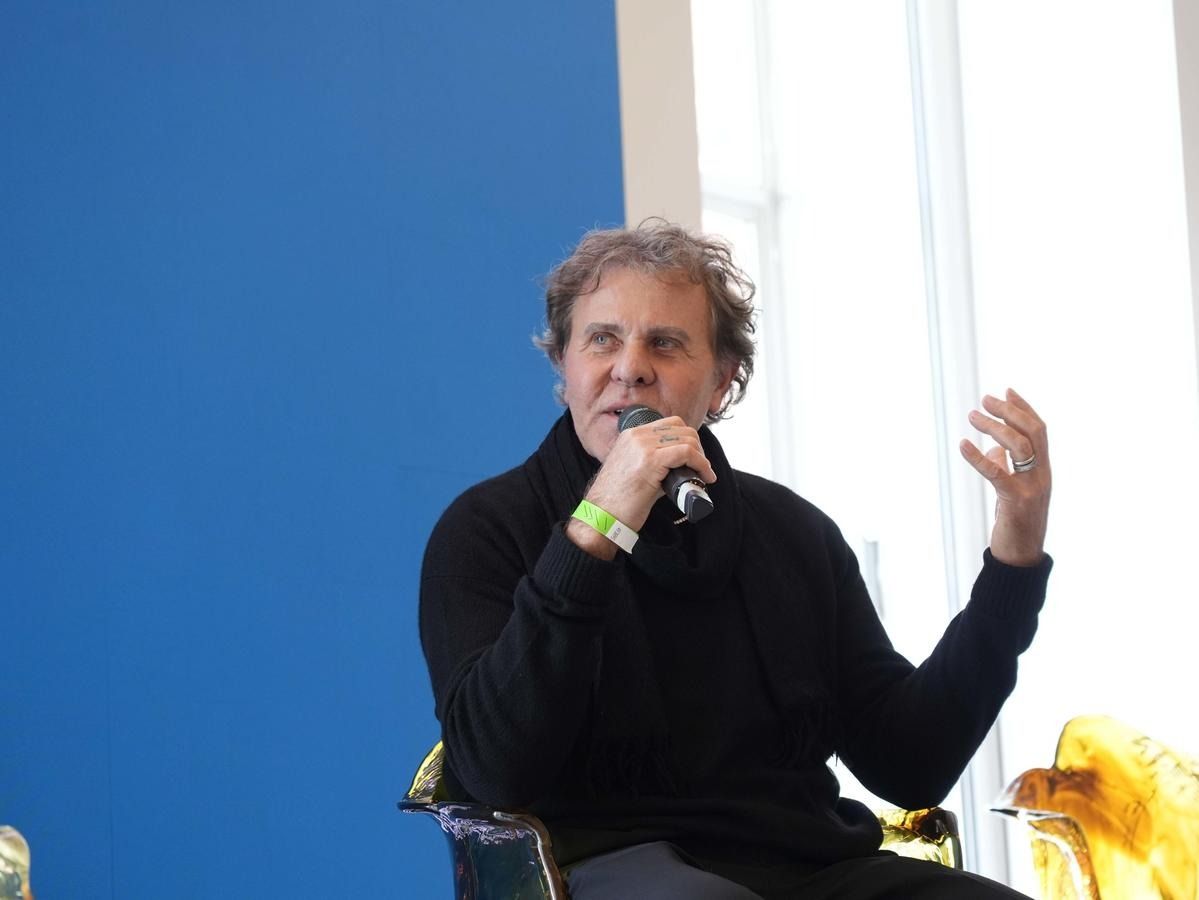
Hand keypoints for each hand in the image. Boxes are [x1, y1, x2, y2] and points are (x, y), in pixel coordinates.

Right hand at [565, 416, 715, 558]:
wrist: (602, 516)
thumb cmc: (617, 501)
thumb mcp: (636, 472)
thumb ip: (657, 463)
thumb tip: (682, 468)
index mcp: (631, 435)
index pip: (670, 424)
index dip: (688, 439)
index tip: (695, 458)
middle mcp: (636, 435)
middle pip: (681, 428)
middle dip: (698, 447)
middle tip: (701, 468)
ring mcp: (643, 446)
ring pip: (687, 439)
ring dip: (701, 457)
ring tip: (704, 474)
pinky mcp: (651, 460)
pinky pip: (686, 453)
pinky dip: (701, 464)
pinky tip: (705, 477)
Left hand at [959, 388, 1050, 566]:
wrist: (1022, 558)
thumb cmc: (1016, 525)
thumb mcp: (1013, 492)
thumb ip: (1007, 468)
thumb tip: (993, 451)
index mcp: (1043, 471)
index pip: (1039, 431)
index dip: (1024, 408)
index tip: (1007, 390)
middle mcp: (1043, 475)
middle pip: (1033, 432)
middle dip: (1010, 411)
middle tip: (984, 399)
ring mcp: (1033, 487)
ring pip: (1019, 446)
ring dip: (994, 426)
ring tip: (972, 416)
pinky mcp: (1016, 500)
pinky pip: (996, 472)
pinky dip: (978, 456)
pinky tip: (962, 445)